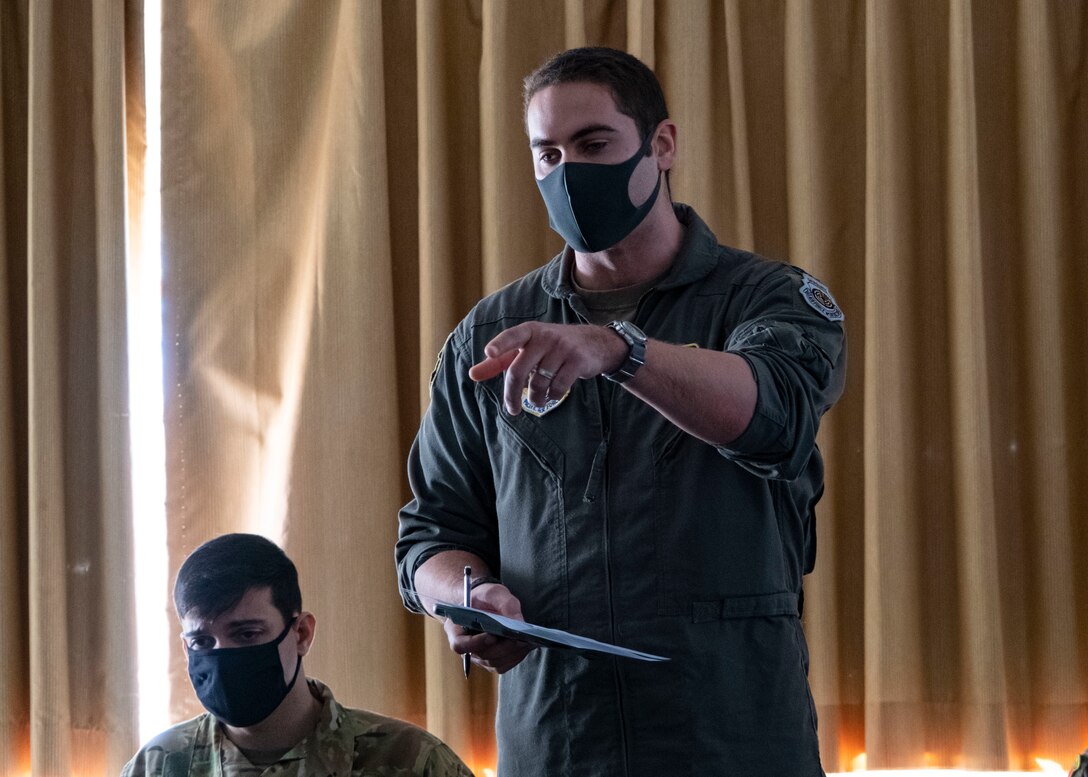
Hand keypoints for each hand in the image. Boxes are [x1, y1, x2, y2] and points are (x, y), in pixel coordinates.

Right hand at [445, 583, 533, 673]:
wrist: (487, 603)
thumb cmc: (486, 597)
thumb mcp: (494, 592)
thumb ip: (505, 604)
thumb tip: (518, 622)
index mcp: (455, 628)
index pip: (459, 644)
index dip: (475, 644)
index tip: (492, 636)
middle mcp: (465, 646)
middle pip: (481, 655)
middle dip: (502, 647)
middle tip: (518, 639)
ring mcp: (478, 656)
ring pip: (494, 662)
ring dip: (511, 652)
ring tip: (525, 640)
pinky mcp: (491, 661)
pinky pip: (503, 665)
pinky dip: (515, 656)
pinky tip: (524, 646)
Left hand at [468, 322, 627, 413]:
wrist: (597, 343)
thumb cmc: (553, 347)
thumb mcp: (528, 348)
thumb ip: (500, 361)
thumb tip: (473, 374)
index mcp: (530, 331)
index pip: (511, 336)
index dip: (500, 345)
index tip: (489, 353)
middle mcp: (545, 336)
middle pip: (519, 370)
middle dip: (512, 394)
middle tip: (512, 410)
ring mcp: (562, 348)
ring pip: (538, 383)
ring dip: (536, 398)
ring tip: (538, 400)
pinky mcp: (577, 361)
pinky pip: (558, 387)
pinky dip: (553, 396)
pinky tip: (553, 395)